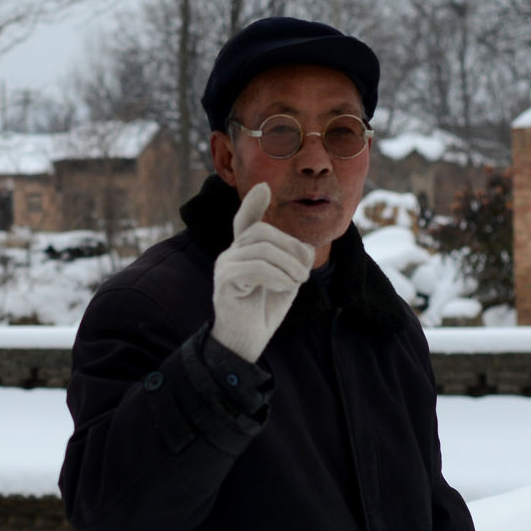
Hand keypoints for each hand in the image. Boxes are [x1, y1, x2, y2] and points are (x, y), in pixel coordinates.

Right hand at [210, 183, 314, 362]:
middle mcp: (231, 254)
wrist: (247, 343)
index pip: (245, 220)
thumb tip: (304, 245)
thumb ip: (291, 260)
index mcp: (244, 252)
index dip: (253, 203)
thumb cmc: (264, 311)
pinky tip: (284, 288)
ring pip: (261, 248)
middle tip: (304, 274)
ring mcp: (225, 266)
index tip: (264, 187)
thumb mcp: (285, 280)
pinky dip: (276, 276)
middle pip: (261, 232)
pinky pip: (254, 268)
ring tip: (298, 282)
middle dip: (290, 247)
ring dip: (288, 265)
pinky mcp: (225, 282)